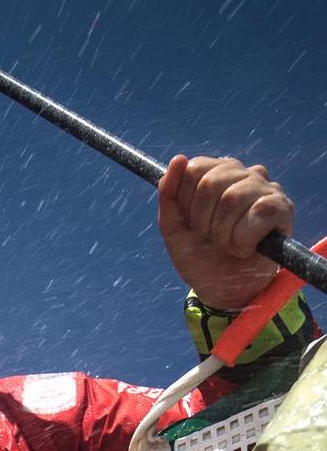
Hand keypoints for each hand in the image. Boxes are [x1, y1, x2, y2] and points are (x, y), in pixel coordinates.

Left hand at [158, 154, 294, 308]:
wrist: (222, 291)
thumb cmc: (200, 256)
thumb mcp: (173, 228)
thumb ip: (169, 195)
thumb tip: (178, 159)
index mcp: (217, 172)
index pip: (195, 168)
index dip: (187, 203)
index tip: (193, 224)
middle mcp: (243, 173)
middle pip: (210, 183)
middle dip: (203, 221)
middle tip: (212, 238)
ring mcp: (265, 188)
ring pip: (233, 198)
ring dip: (223, 234)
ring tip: (229, 244)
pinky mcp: (282, 207)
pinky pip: (258, 213)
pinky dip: (243, 240)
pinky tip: (245, 248)